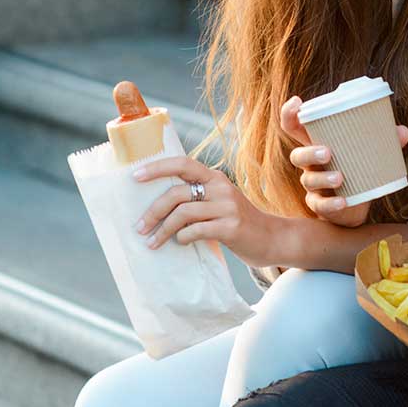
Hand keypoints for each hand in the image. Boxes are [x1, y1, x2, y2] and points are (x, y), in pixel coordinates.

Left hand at [134, 156, 283, 268]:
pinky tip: (180, 242)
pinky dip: (182, 238)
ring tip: (152, 242)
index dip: (157, 168)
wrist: (273, 238)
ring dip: (162, 230)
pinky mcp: (232, 226)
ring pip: (183, 213)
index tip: (134, 177)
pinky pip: (196, 230)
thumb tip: (156, 205)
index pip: (182, 163)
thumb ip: (197, 199)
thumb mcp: (219, 202)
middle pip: (176, 193)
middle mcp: (221, 187)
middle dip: (153, 210)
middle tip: (139, 227)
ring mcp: (228, 206)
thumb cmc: (238, 222)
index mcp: (215, 177)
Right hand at [281, 95, 407, 226]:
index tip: (297, 102)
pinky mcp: (319, 205)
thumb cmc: (357, 169)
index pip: (295, 127)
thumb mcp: (369, 153)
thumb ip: (384, 141)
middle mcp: (311, 165)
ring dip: (323, 178)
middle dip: (310, 152)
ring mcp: (313, 186)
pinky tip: (343, 201)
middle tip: (328, 152)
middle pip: (298, 155)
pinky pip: (320, 205)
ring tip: (340, 177)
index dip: (290, 114)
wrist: (357, 206)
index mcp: (318, 144)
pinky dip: (331, 203)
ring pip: (308, 180)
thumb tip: (402, 131)